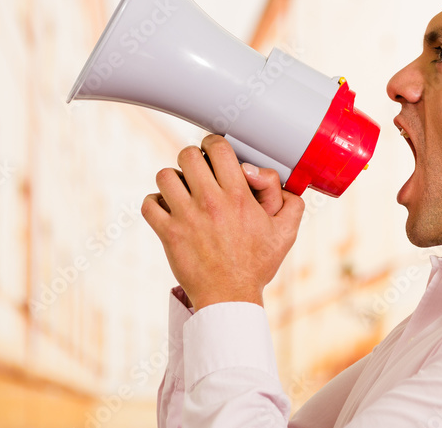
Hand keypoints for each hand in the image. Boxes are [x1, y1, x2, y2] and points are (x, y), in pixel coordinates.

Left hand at [141, 134, 304, 310]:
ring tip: (182, 191)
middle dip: (193, 159)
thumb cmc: (257, 265)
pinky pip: (149, 204)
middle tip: (198, 172)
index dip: (214, 145)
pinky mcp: (168, 233)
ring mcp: (186, 217)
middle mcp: (211, 202)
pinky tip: (168, 210)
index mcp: (239, 196)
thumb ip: (292, 202)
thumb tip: (282, 181)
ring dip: (172, 180)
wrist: (230, 297)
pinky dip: (155, 203)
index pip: (218, 148)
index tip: (215, 155)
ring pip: (165, 175)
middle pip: (187, 155)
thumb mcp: (286, 233)